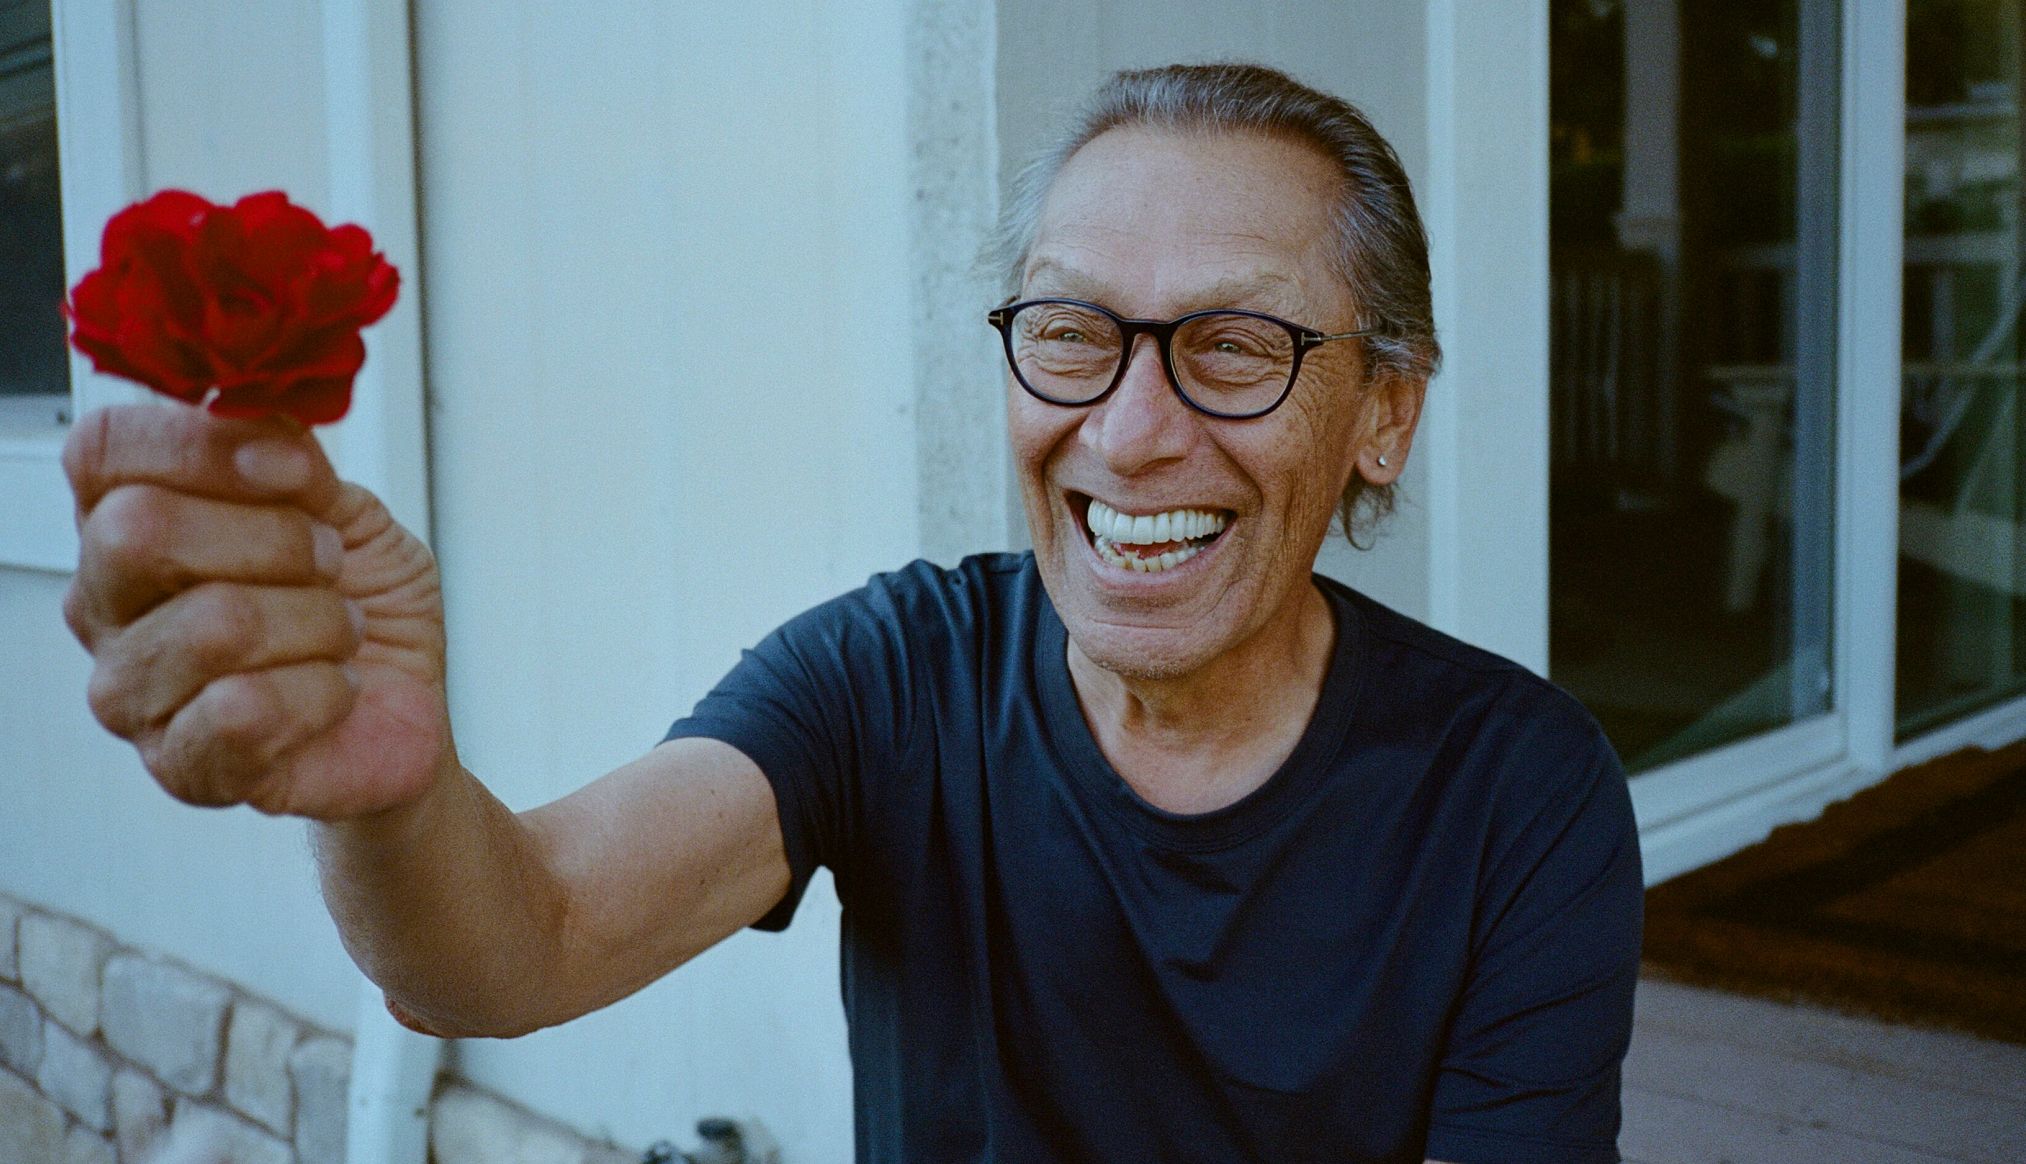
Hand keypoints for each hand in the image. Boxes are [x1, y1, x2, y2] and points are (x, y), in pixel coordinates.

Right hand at [62, 403, 451, 818]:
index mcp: (130, 520)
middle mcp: (108, 603)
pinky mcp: (181, 765)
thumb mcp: (349, 511)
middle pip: (140, 529)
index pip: (104, 450)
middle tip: (332, 566)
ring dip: (319, 622)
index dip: (205, 446)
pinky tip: (333, 692)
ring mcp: (131, 691)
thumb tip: (260, 426)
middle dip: (278, 539)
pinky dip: (323, 693)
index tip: (300, 472)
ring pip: (214, 622)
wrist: (407, 707)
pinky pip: (244, 711)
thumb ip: (293, 463)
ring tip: (340, 635)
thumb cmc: (363, 607)